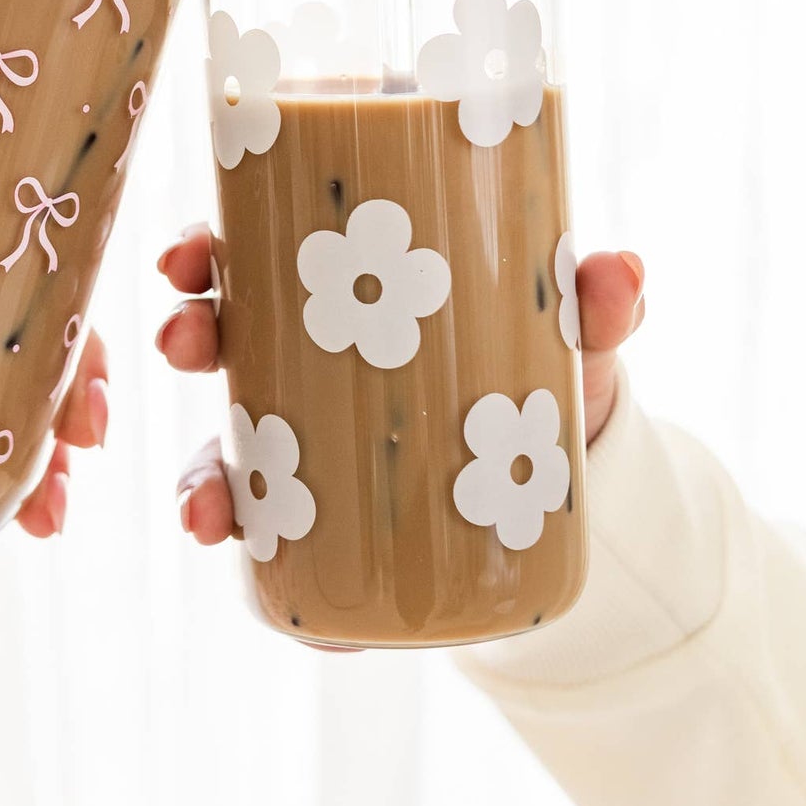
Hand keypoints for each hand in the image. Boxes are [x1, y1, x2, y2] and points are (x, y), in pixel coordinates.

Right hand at [154, 228, 644, 545]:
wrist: (561, 507)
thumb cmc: (545, 391)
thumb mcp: (567, 350)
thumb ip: (592, 312)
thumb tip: (621, 270)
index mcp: (341, 303)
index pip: (256, 260)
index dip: (206, 253)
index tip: (185, 256)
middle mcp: (303, 369)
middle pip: (222, 341)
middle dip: (188, 337)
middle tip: (185, 342)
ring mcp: (301, 449)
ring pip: (222, 445)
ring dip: (195, 471)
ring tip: (203, 504)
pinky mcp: (313, 524)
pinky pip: (260, 529)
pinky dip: (236, 540)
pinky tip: (225, 551)